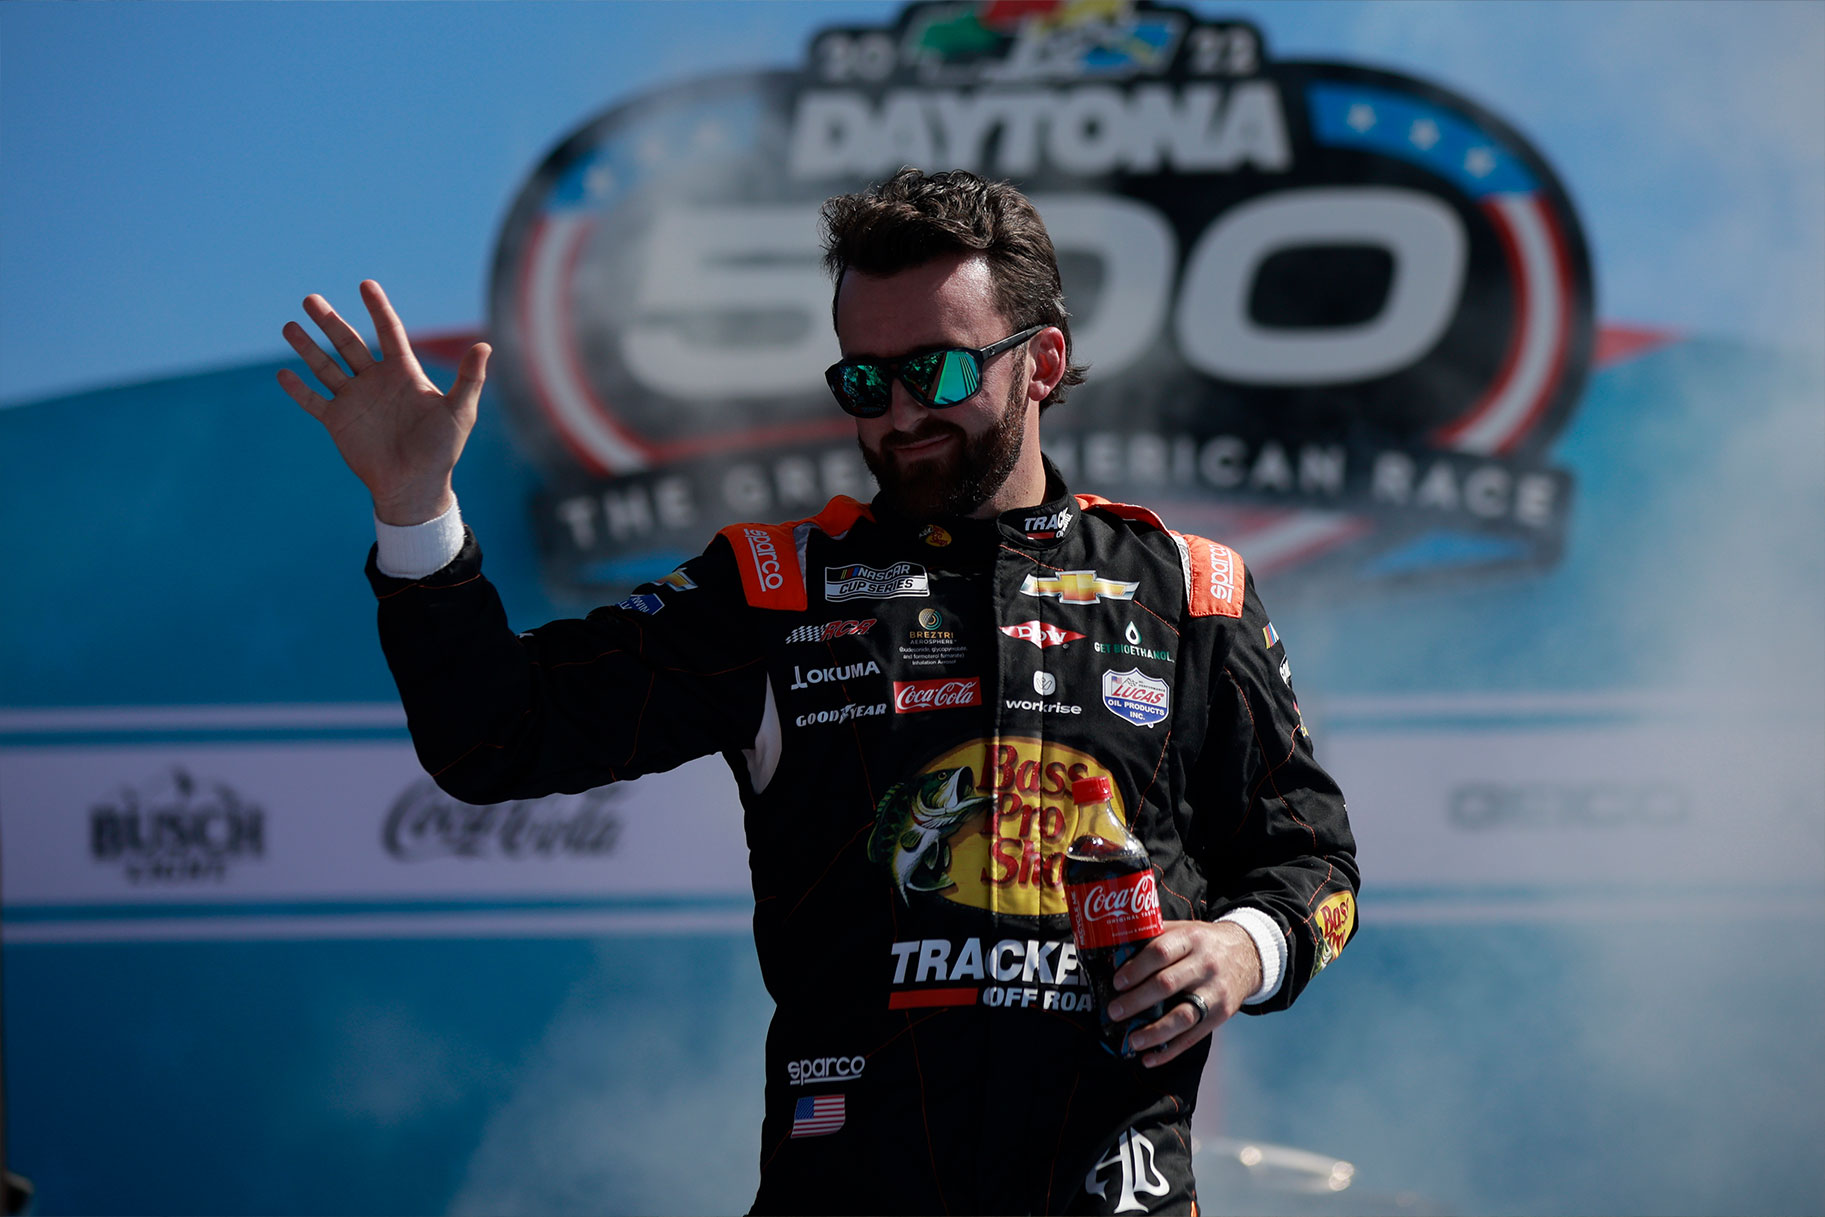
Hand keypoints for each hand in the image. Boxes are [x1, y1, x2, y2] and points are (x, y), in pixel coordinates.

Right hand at [277, 280, 489, 524]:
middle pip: (348, 343)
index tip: (366, 284)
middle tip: (310, 299)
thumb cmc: (442, 449)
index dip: (378, 308)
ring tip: (289, 326)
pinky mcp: (338, 422)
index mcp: (403, 373)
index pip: (388, 332)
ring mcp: (355, 400)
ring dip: (307, 348)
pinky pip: (314, 402)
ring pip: (326, 367)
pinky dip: (299, 390)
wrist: (416, 485)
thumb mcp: (460, 412)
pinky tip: (283, 375)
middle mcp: (375, 381)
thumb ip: (469, 379)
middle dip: (330, 321)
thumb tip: (485, 345)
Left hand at [1104, 920, 1261, 1067]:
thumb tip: (1114, 950)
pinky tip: (1149, 1058)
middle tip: (1114, 1012)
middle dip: (1136, 1001)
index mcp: (1192, 939)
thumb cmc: (1203, 943)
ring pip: (1183, 1016)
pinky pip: (1193, 1037)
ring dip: (1154, 1032)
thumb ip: (1155, 936)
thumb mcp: (1184, 930)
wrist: (1247, 955)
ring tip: (1131, 1040)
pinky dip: (1170, 1051)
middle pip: (1167, 985)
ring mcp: (1215, 992)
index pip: (1161, 952)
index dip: (1137, 968)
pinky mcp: (1220, 1015)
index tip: (1117, 982)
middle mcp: (1205, 965)